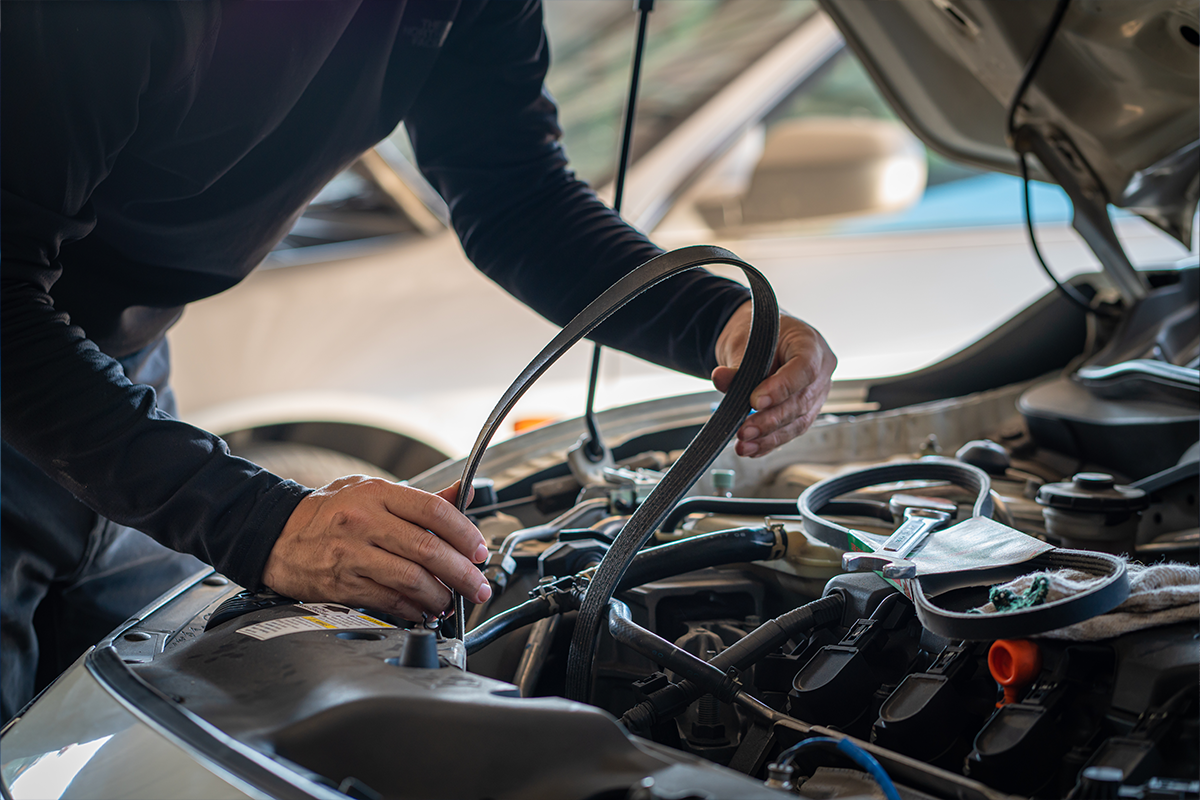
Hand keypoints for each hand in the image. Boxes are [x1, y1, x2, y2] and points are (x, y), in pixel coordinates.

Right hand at [262, 477, 489, 620]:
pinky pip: (389, 600)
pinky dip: (413, 609)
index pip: (434, 511)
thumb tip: (462, 495)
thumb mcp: (370, 490)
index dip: (464, 533)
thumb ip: (419, 498)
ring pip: (411, 579)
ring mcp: (352, 555)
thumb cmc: (327, 512)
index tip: (479, 550)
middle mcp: (365, 522)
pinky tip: (425, 609)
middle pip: (427, 549)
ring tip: (452, 600)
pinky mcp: (343, 585)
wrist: (274, 534)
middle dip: (462, 572)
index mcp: (377, 494)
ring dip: (440, 595)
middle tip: (478, 585)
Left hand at [712, 300, 835, 457]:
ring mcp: (817, 392)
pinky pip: (791, 430)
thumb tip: (721, 379)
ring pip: (798, 421)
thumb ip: (737, 365)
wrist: (761, 339)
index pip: (804, 369)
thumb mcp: (745, 342)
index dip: (781, 388)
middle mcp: (821, 370)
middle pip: (801, 401)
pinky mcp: (807, 411)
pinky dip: (770, 441)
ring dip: (769, 436)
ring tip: (744, 445)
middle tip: (745, 431)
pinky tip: (753, 449)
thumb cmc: (759, 335)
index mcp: (811, 344)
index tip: (755, 401)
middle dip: (770, 420)